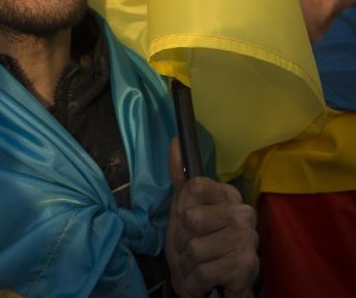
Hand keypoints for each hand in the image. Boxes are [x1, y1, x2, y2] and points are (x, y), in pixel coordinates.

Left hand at [165, 138, 257, 297]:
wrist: (209, 285)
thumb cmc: (197, 244)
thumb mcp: (183, 208)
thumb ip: (181, 176)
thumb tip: (175, 140)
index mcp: (228, 195)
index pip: (193, 186)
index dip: (182, 208)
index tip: (189, 221)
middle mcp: (244, 213)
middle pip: (190, 218)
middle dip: (183, 239)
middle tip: (194, 247)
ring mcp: (247, 239)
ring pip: (194, 247)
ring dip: (189, 263)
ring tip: (200, 264)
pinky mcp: (246, 266)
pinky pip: (202, 271)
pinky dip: (196, 280)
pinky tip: (206, 280)